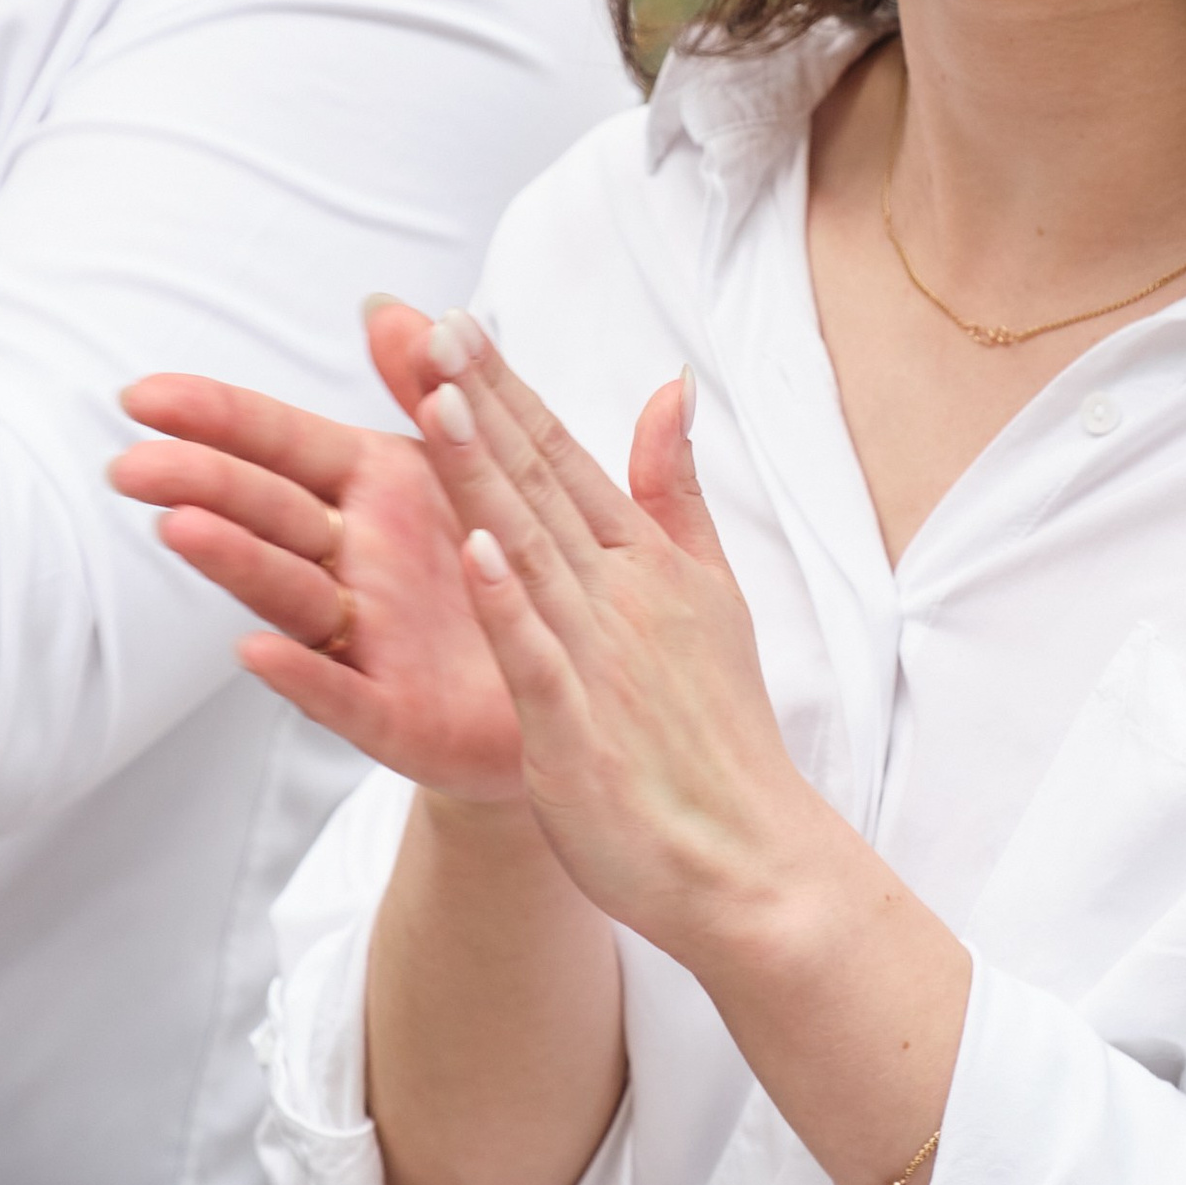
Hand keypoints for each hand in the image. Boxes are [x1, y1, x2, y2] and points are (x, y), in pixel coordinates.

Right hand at [111, 305, 523, 798]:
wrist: (571, 689)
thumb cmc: (503, 569)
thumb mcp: (473, 468)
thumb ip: (429, 386)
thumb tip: (387, 305)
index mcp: (372, 493)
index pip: (280, 443)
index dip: (217, 417)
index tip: (140, 395)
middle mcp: (354, 562)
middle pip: (269, 512)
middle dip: (202, 483)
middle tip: (129, 465)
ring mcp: (366, 639)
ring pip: (290, 595)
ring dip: (235, 562)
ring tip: (180, 528)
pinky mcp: (394, 714)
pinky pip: (342, 694)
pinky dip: (300, 674)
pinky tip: (254, 651)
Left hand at [405, 310, 847, 972]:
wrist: (754, 861)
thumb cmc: (720, 737)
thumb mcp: (713, 596)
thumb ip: (678, 495)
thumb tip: (671, 388)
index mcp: (648, 565)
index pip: (566, 459)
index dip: (510, 390)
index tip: (457, 323)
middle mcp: (624, 597)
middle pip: (539, 486)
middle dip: (484, 403)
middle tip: (431, 329)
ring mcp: (601, 660)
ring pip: (529, 550)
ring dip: (484, 475)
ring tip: (440, 401)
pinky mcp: (578, 730)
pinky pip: (537, 658)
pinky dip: (508, 604)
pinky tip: (475, 550)